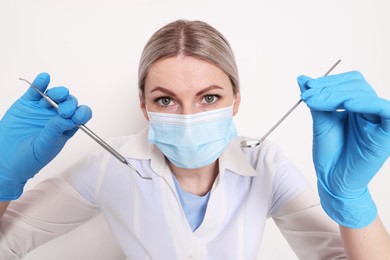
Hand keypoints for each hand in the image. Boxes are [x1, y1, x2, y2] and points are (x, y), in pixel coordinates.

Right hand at [0, 73, 91, 200]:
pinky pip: (35, 91)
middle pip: (69, 103)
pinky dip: (40, 83)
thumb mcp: (45, 147)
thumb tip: (68, 118)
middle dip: (69, 104)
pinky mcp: (27, 104)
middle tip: (63, 111)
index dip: (81, 113)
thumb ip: (55, 131)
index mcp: (66, 128)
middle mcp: (57, 117)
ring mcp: (42, 109)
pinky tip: (44, 78)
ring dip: (58, 92)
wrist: (5, 160)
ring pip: (55, 95)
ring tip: (56, 95)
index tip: (76, 116)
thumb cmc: (29, 159)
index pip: (81, 115)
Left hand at [297, 71, 389, 227]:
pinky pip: (384, 110)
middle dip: (328, 87)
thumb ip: (316, 100)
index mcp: (355, 105)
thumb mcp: (320, 122)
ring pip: (364, 93)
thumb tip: (302, 78)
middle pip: (356, 84)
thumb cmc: (329, 154)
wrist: (333, 180)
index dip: (328, 81)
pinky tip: (347, 104)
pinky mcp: (386, 132)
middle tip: (307, 95)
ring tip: (316, 101)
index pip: (347, 82)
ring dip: (337, 94)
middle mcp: (368, 109)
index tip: (306, 86)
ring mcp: (378, 120)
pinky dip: (366, 103)